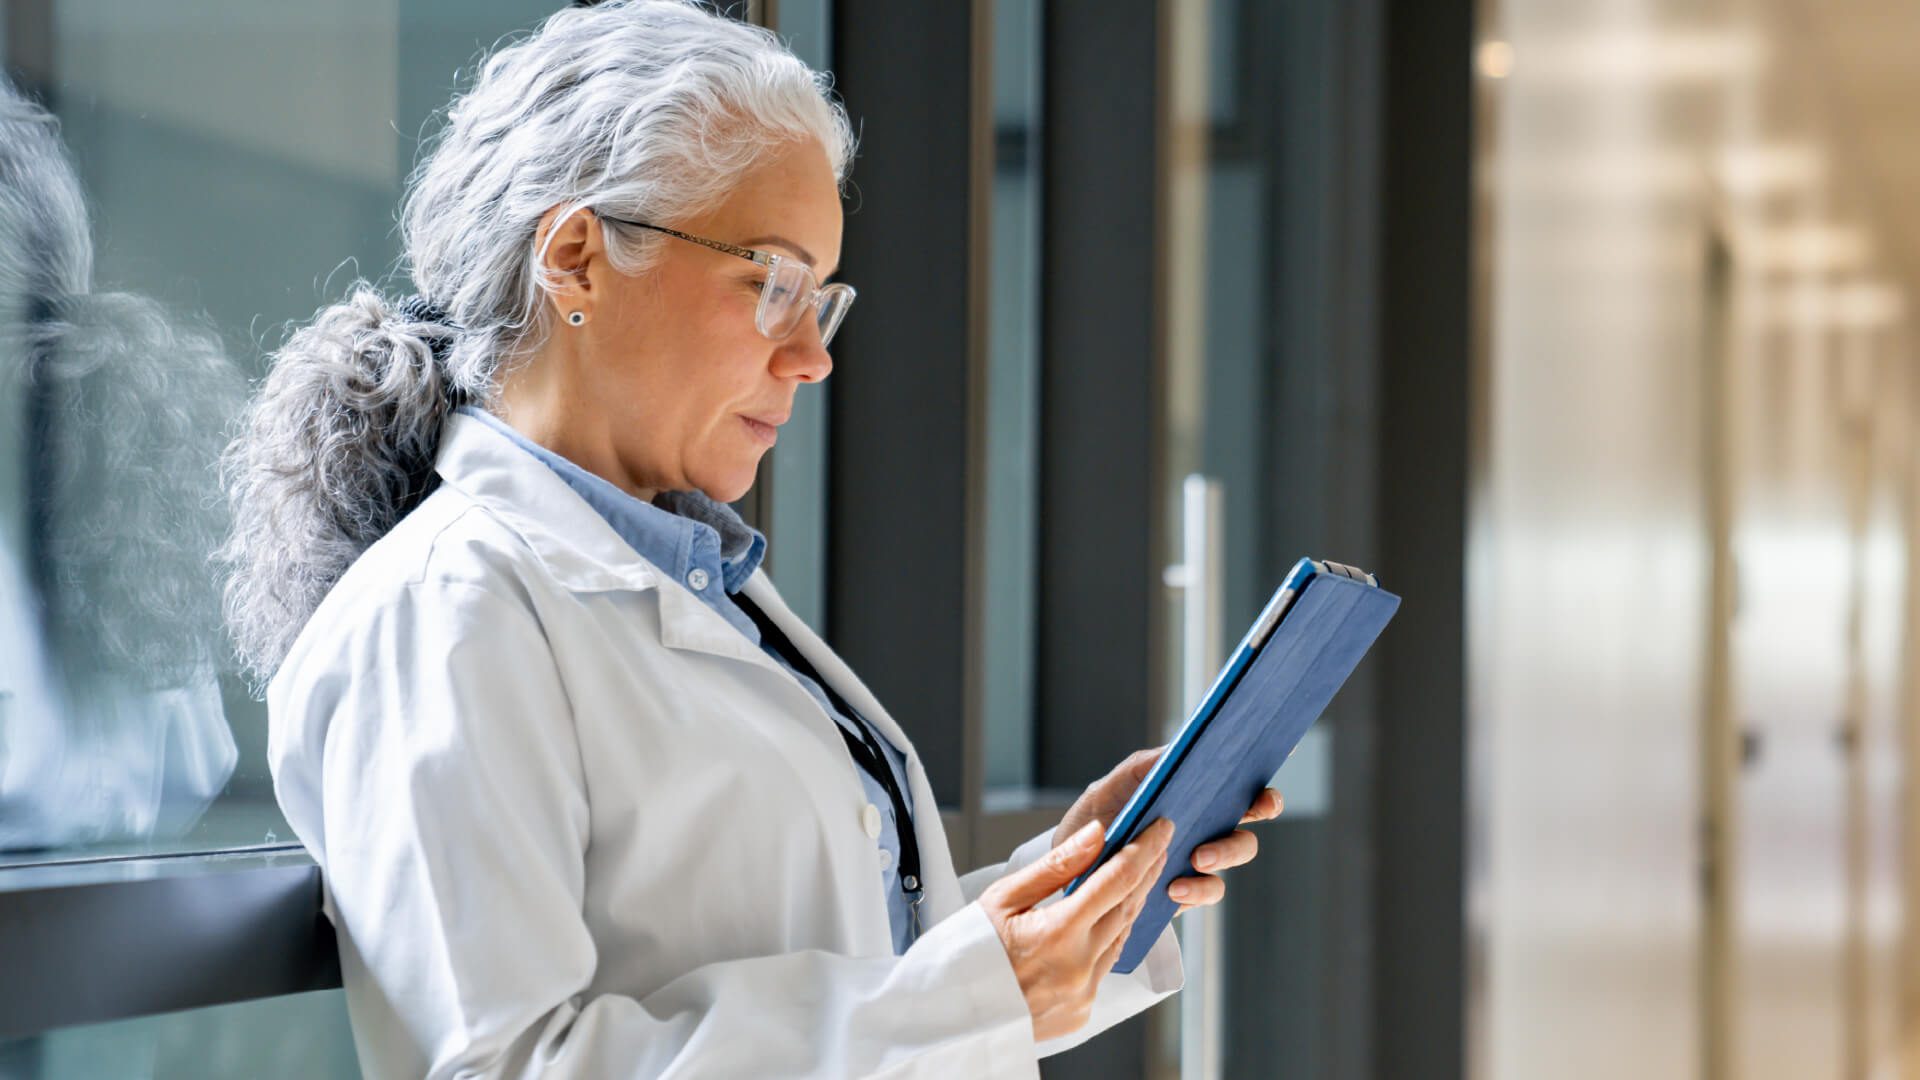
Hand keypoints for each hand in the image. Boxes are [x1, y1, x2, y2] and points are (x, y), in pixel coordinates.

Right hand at [980, 817, 1175, 1040]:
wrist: (949, 1015)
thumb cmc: (968, 952)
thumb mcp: (1003, 897)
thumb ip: (1056, 866)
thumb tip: (1096, 835)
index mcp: (1058, 934)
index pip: (1117, 880)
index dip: (1144, 849)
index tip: (1160, 827)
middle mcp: (1078, 967)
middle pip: (1127, 907)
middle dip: (1146, 871)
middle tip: (1158, 843)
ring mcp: (1083, 994)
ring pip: (1122, 937)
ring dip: (1134, 903)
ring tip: (1141, 873)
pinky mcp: (1082, 1012)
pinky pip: (1107, 966)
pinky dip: (1114, 937)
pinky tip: (1114, 916)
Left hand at [1053, 747, 1282, 917]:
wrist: (1072, 873)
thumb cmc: (1094, 821)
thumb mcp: (1108, 788)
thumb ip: (1140, 768)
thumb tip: (1174, 752)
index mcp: (1191, 793)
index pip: (1234, 778)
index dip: (1260, 768)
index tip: (1277, 759)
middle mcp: (1204, 824)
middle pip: (1252, 813)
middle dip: (1261, 808)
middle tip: (1249, 810)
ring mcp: (1200, 858)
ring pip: (1239, 850)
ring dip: (1225, 851)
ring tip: (1198, 856)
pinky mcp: (1188, 891)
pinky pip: (1210, 890)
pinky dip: (1198, 888)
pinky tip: (1175, 887)